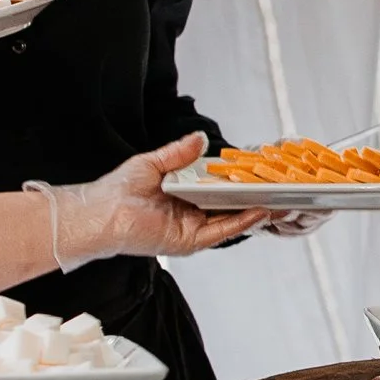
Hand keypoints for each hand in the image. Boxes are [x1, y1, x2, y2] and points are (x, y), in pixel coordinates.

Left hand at [30, 132, 268, 268]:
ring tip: (279, 200)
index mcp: (184, 198)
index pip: (219, 191)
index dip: (240, 183)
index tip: (260, 172)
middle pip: (230, 208)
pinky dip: (240, 223)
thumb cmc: (119, 189)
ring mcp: (191, 230)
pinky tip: (257, 211)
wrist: (101, 212)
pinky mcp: (188, 241)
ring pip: (231, 222)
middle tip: (279, 188)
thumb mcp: (154, 163)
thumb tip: (201, 138)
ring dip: (255, 212)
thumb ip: (179, 152)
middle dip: (255, 199)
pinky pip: (220, 232)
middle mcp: (190, 215)